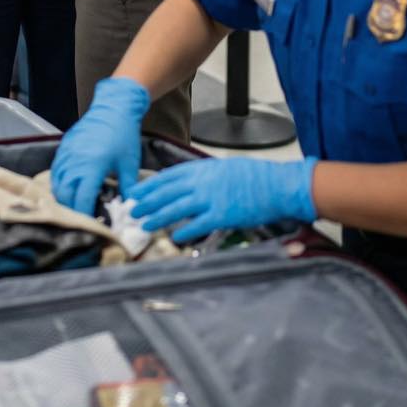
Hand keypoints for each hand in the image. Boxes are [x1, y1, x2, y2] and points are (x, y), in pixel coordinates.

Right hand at [51, 77, 150, 213]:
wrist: (114, 108)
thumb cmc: (124, 135)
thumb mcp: (130, 164)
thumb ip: (129, 189)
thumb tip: (131, 210)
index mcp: (92, 167)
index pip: (82, 199)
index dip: (85, 216)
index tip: (93, 227)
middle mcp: (75, 161)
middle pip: (65, 195)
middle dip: (73, 211)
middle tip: (85, 220)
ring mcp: (67, 153)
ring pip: (57, 184)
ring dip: (65, 198)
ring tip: (76, 207)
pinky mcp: (64, 147)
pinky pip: (55, 171)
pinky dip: (59, 183)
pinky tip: (69, 189)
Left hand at [127, 156, 317, 243]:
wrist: (274, 184)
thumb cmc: (250, 176)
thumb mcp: (221, 168)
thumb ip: (201, 177)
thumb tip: (185, 186)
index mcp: (201, 169)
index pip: (168, 177)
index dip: (149, 186)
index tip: (135, 192)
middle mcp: (201, 183)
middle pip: (167, 193)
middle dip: (148, 202)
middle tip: (132, 211)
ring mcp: (211, 199)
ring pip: (177, 209)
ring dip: (159, 217)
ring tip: (145, 224)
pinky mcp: (222, 215)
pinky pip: (199, 225)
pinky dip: (186, 231)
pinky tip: (175, 238)